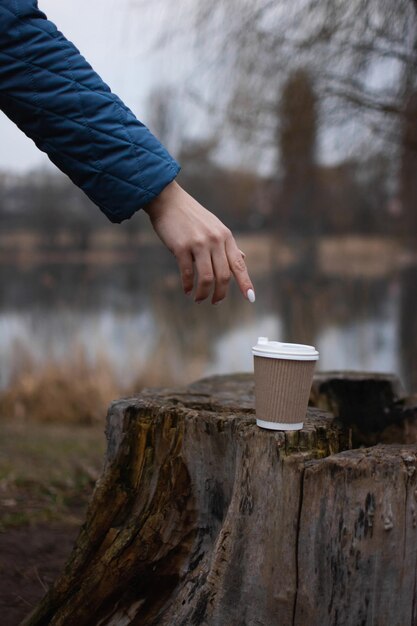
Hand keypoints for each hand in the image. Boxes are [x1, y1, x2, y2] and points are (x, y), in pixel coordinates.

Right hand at [143, 181, 254, 304]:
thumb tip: (242, 259)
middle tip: (215, 302)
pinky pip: (187, 272)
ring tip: (199, 299)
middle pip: (223, 275)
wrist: (168, 201)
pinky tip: (187, 290)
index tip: (251, 298)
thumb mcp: (215, 227)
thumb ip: (227, 245)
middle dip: (220, 293)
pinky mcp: (181, 246)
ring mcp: (199, 243)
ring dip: (203, 293)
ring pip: (207, 277)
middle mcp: (215, 240)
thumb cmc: (192, 216)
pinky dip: (187, 285)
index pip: (239, 264)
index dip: (246, 283)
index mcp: (226, 237)